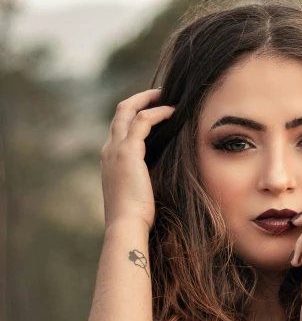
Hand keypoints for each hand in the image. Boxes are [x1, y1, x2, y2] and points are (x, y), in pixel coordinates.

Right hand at [100, 89, 174, 231]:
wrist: (126, 226)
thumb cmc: (137, 216)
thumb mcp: (140, 190)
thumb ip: (147, 174)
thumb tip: (167, 167)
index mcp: (110, 159)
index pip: (119, 126)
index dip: (136, 113)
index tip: (155, 110)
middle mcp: (109, 150)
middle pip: (121, 111)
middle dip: (141, 99)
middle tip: (162, 94)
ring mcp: (116, 149)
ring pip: (129, 109)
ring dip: (150, 100)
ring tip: (170, 98)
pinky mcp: (128, 152)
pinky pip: (143, 121)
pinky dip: (159, 113)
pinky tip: (174, 113)